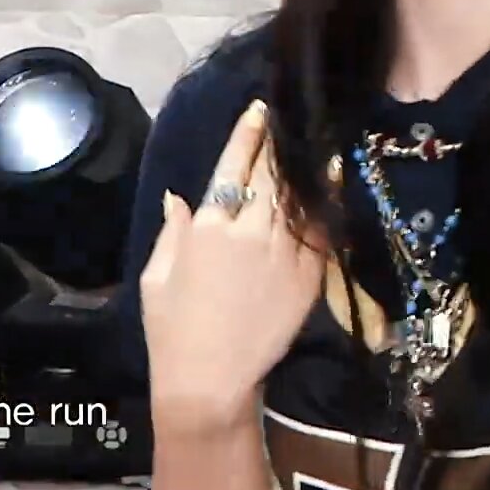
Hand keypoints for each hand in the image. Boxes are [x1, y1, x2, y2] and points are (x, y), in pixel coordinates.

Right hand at [139, 100, 323, 436]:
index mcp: (207, 227)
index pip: (231, 166)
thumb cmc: (173, 329)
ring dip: (306, 168)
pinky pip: (319, 232)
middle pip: (270, 175)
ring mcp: (282, 253)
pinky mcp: (306, 276)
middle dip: (278, 145)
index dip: (247, 134)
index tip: (260, 110)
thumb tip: (180, 196)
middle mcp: (248, 232)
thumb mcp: (157, 277)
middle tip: (289, 122)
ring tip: (318, 141)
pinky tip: (332, 184)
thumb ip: (172, 231)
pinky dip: (325, 205)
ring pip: (298, 198)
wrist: (210, 380)